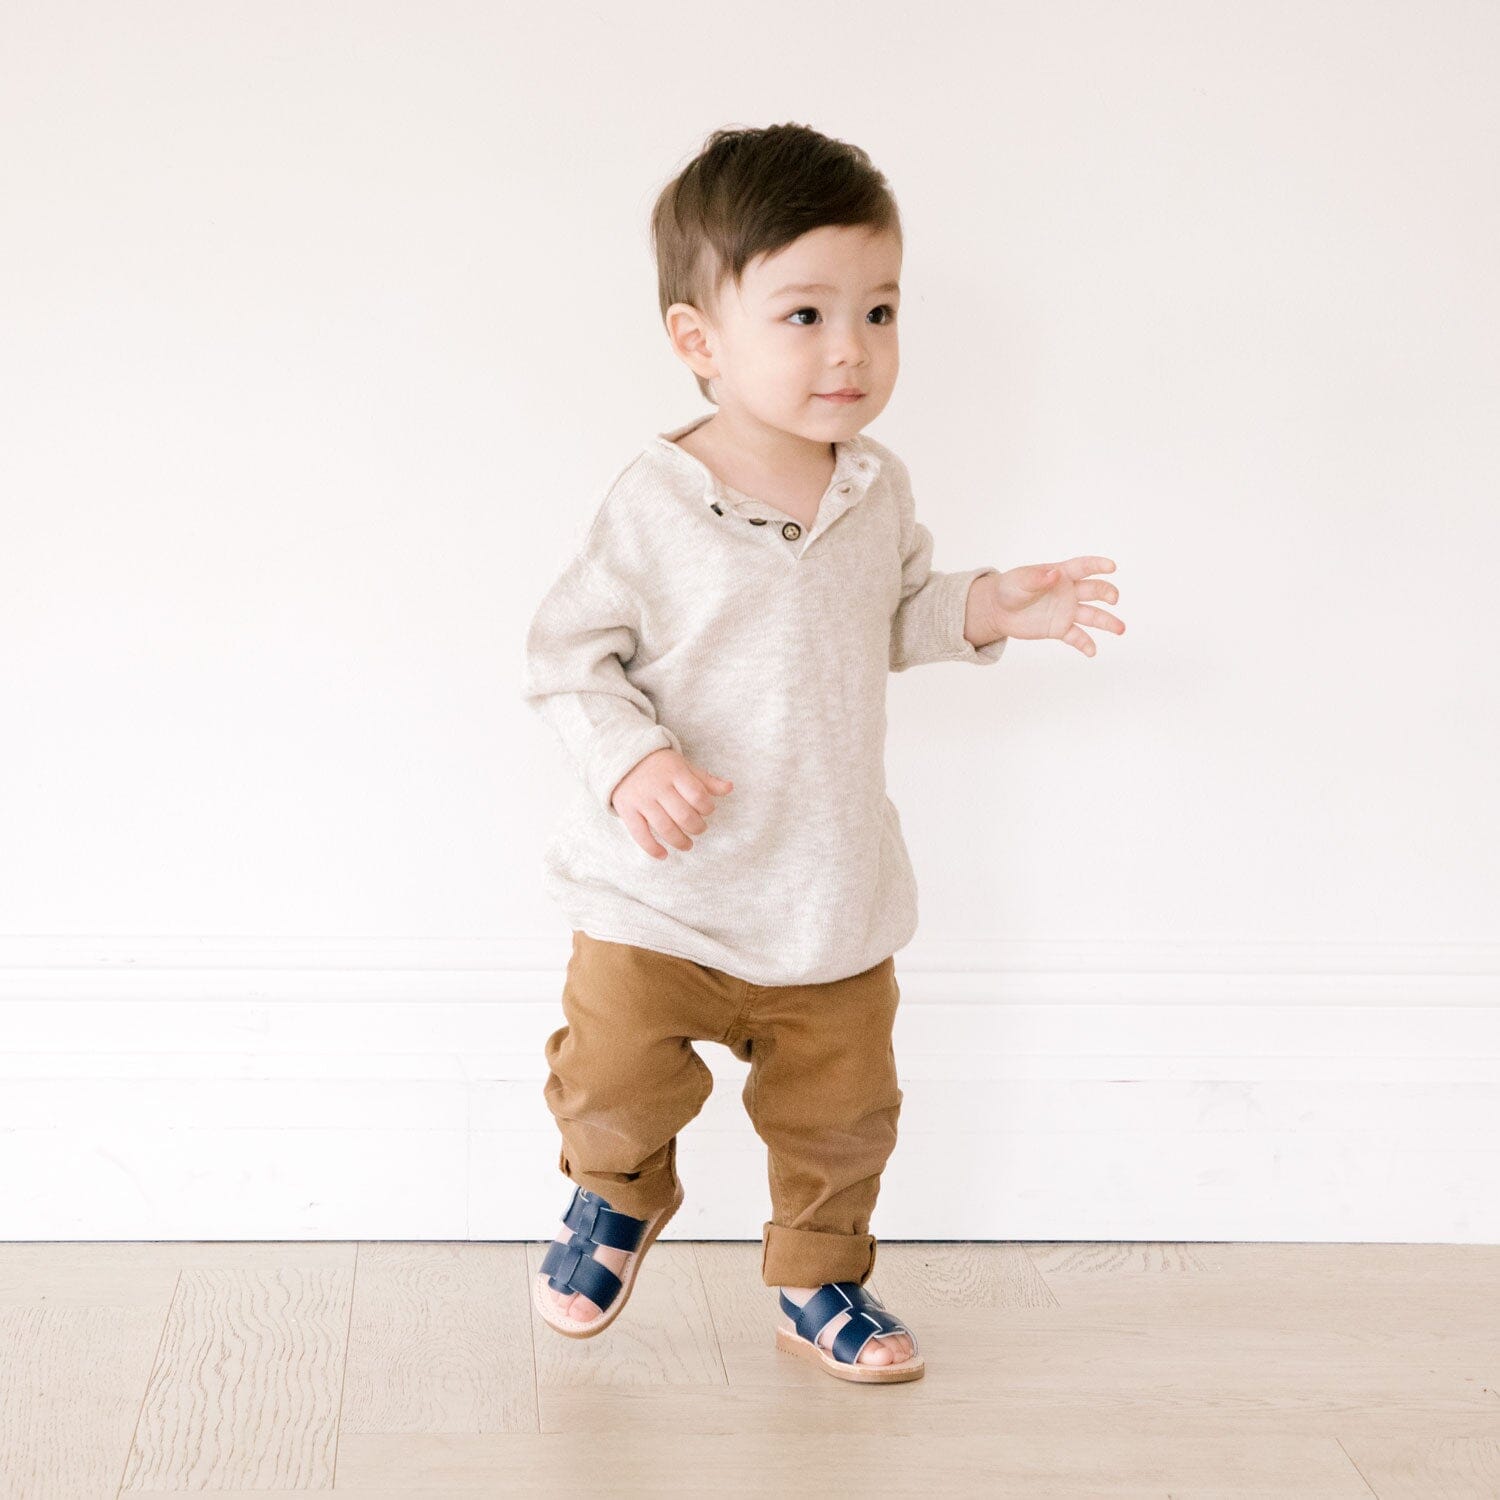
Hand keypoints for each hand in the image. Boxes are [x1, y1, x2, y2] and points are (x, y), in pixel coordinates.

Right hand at [610, 748, 733, 859]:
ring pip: (664, 828)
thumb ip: (706, 780)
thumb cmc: (661, 766)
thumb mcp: (684, 766)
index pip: (698, 795)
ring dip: (680, 841)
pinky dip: (653, 849)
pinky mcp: (627, 810)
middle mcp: (658, 786)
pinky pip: (640, 835)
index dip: (707, 808)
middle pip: (683, 815)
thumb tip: (730, 788)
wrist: (623, 758)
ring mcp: (641, 799)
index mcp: (675, 772)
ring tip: (687, 844)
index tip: (707, 811)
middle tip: (699, 829)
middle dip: (697, 828)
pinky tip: (664, 855)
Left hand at [982, 557, 1123, 656]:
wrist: (998, 610)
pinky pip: (1077, 637)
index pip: (1083, 567)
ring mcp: (1067, 611)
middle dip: (1106, 593)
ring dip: (1107, 622)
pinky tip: (1092, 652)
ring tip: (1121, 629)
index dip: (1098, 566)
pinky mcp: (1060, 628)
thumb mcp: (1019, 581)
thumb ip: (1036, 579)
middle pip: (1094, 590)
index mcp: (1061, 574)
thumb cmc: (1009, 588)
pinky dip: (1085, 644)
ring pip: (1092, 616)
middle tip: (1114, 599)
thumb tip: (1054, 574)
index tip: (1112, 567)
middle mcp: (1069, 592)